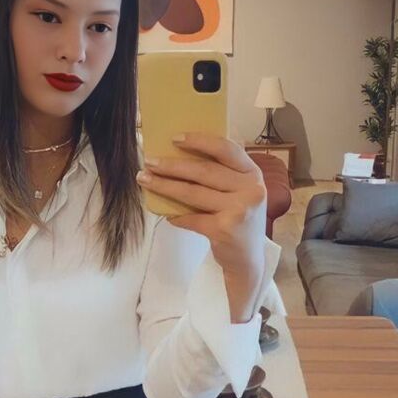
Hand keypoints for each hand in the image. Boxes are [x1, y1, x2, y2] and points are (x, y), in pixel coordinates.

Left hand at [136, 133, 267, 317]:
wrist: (248, 259)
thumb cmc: (238, 219)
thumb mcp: (240, 192)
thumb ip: (223, 174)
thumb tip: (179, 155)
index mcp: (252, 173)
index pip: (226, 149)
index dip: (200, 141)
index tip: (174, 139)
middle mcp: (251, 189)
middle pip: (204, 171)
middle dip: (172, 166)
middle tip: (149, 162)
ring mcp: (239, 210)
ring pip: (193, 193)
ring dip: (165, 186)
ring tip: (145, 179)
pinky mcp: (225, 230)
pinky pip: (191, 218)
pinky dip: (176, 216)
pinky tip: (166, 214)